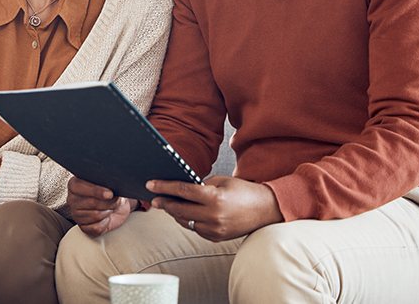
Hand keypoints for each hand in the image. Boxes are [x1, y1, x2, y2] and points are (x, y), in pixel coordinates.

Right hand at [67, 176, 137, 237]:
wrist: (116, 207)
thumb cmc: (110, 193)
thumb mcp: (109, 184)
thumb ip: (108, 184)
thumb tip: (115, 191)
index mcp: (74, 185)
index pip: (79, 188)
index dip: (96, 191)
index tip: (110, 193)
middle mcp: (72, 200)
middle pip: (91, 202)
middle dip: (109, 202)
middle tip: (117, 201)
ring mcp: (76, 214)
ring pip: (95, 215)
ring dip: (108, 212)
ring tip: (112, 208)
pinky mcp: (83, 227)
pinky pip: (96, 227)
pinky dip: (106, 223)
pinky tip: (107, 218)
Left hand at [147, 175, 283, 241]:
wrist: (267, 210)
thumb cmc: (244, 191)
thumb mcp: (222, 181)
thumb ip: (201, 184)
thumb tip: (180, 188)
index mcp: (215, 198)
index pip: (183, 191)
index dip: (164, 187)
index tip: (150, 184)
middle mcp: (214, 216)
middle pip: (180, 210)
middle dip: (165, 203)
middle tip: (154, 197)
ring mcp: (215, 229)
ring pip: (186, 222)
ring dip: (175, 213)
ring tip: (167, 204)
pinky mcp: (217, 238)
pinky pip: (196, 229)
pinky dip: (188, 221)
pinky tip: (184, 213)